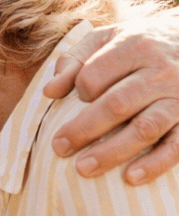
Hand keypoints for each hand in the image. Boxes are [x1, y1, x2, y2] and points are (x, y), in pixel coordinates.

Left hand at [42, 14, 178, 183]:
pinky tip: (131, 178)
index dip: (79, 91)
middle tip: (59, 148)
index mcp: (134, 47)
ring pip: (145, 128)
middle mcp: (160, 71)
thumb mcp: (106, 38)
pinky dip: (155, 163)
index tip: (75, 102)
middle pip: (117, 105)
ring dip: (113, 151)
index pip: (95, 74)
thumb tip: (49, 92)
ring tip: (84, 168)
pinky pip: (177, 145)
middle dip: (84, 129)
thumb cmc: (139, 45)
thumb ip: (75, 59)